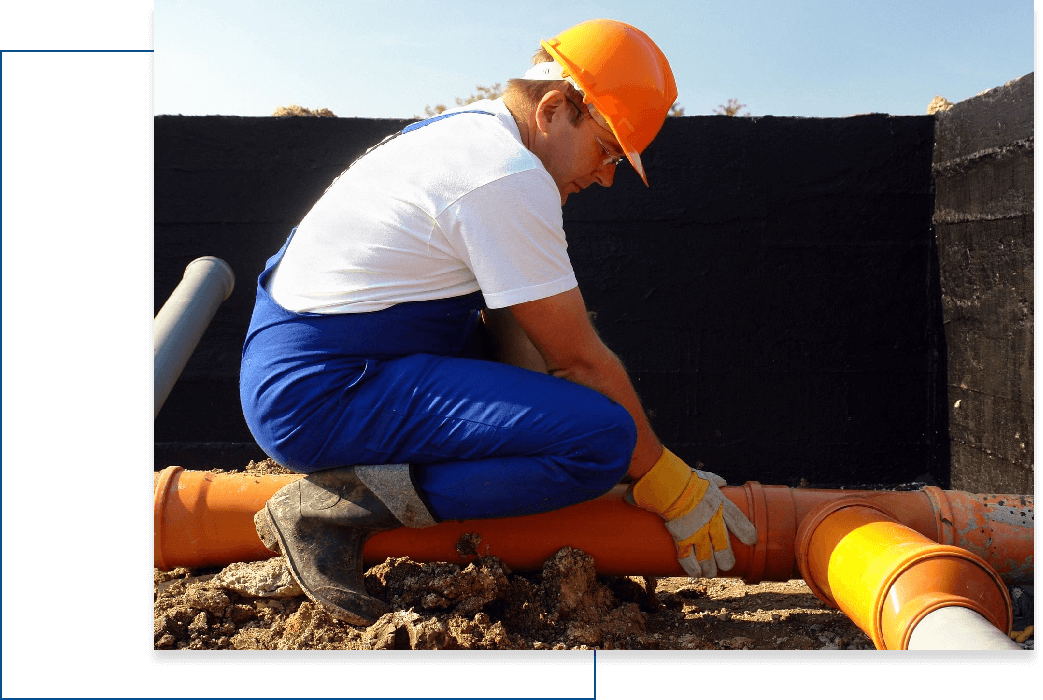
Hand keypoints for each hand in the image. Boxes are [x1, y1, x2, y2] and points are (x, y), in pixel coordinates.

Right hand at [626, 448, 757, 577]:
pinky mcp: (681, 537)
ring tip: (711, 573)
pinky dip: (691, 567)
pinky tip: (695, 574)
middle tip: (727, 565)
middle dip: (726, 559)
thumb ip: (715, 481)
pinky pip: (687, 557)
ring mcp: (697, 532)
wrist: (669, 485)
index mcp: (721, 505)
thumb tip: (721, 482)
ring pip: (707, 556)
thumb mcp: (706, 477)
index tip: (751, 541)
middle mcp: (712, 522)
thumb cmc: (687, 479)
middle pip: (723, 547)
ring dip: (709, 568)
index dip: (746, 532)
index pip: (739, 522)